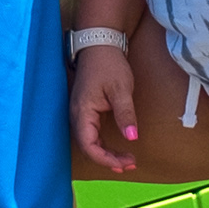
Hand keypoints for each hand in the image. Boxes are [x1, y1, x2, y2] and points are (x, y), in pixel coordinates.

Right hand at [71, 41, 143, 175]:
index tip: (125, 162)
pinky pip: (91, 134)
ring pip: (89, 142)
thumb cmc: (108, 64)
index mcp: (83, 112)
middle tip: (130, 164)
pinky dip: (102, 144)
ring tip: (126, 161)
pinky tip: (114, 148)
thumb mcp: (121, 88)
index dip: (106, 159)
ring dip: (105, 154)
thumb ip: (125, 114)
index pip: (89, 146)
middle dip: (108, 160)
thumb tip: (131, 138)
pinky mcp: (85, 110)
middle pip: (88, 147)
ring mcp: (79, 113)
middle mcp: (77, 115)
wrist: (99, 43)